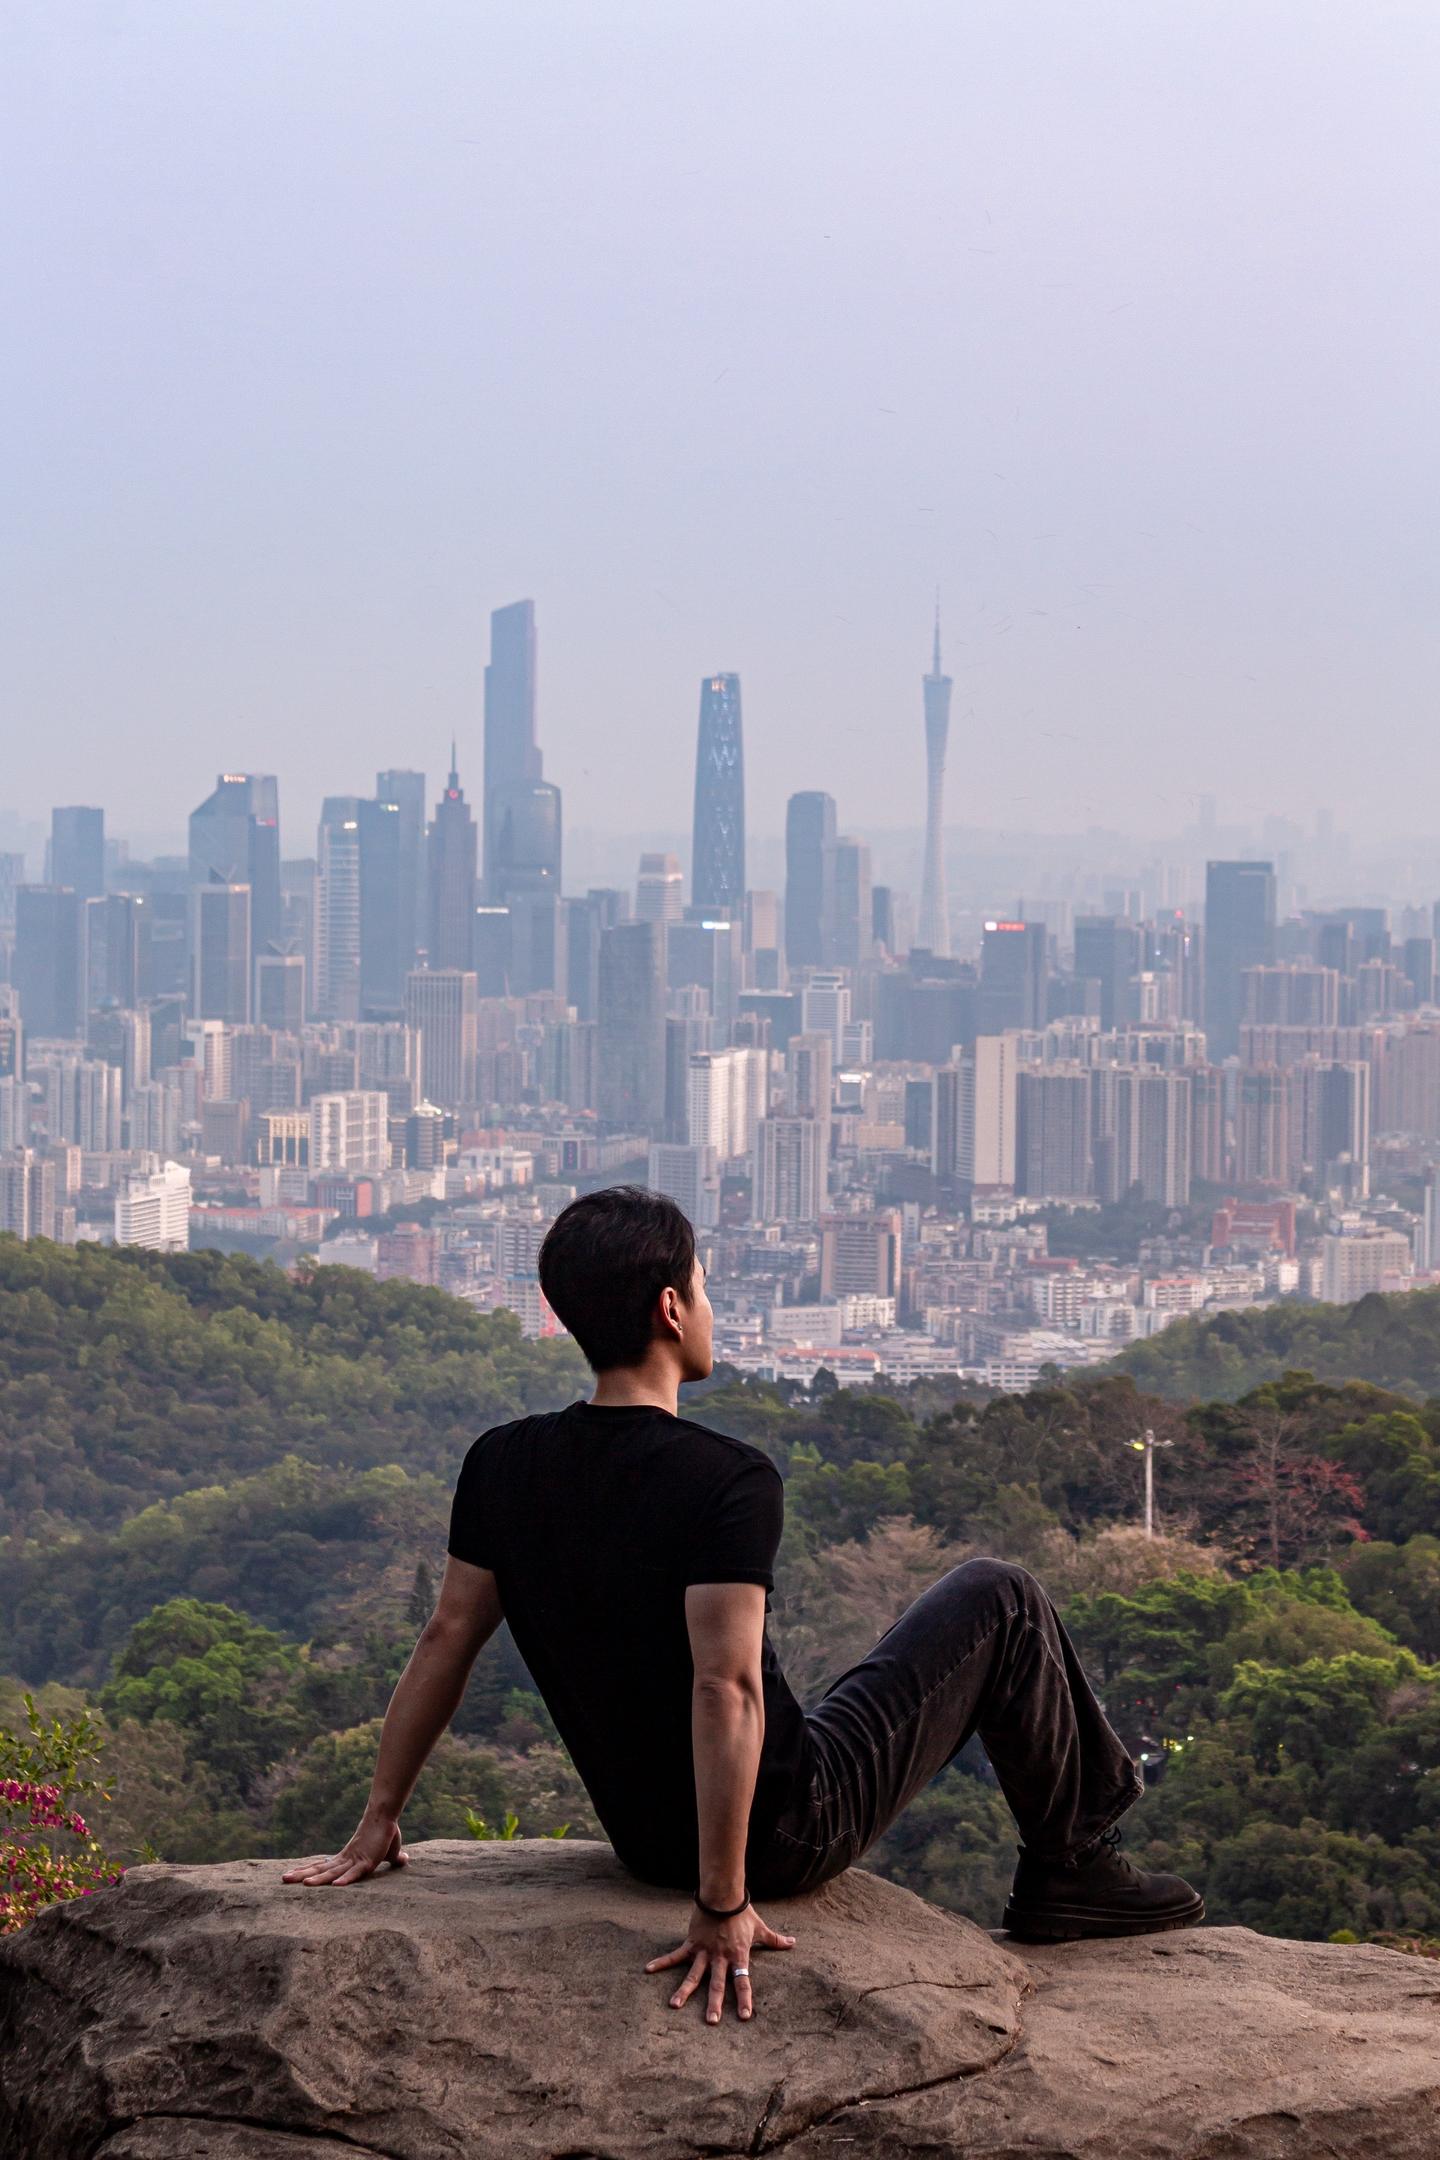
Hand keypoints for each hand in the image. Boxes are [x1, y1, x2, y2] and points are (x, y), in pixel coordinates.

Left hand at [282, 1812, 408, 1885]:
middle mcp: (346, 1860)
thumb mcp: (389, 1853)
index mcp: (346, 1859)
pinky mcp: (367, 1861)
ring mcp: (354, 1860)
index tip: (291, 1876)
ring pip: (332, 1872)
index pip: (322, 1866)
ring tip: (300, 1884)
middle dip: (301, 1875)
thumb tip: (405, 1860)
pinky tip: (335, 1885)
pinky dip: (345, 1879)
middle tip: (282, 1879)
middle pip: (320, 1869)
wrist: (387, 1816)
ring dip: (317, 1878)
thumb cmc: (387, 1833)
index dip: (307, 1872)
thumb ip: (393, 1859)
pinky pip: (354, 1873)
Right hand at [645, 1901, 795, 2022]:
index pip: (743, 1982)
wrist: (723, 1894)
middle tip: (711, 2022)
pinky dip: (662, 1963)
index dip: (744, 1999)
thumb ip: (775, 1940)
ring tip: (674, 2005)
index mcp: (738, 1956)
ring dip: (684, 1991)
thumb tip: (793, 1944)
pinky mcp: (691, 1943)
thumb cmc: (743, 1912)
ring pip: (694, 1975)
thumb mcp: (760, 1928)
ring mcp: (704, 1951)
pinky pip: (675, 1956)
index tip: (744, 2017)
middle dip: (713, 2004)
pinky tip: (648, 1970)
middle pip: (717, 1984)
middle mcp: (720, 1957)